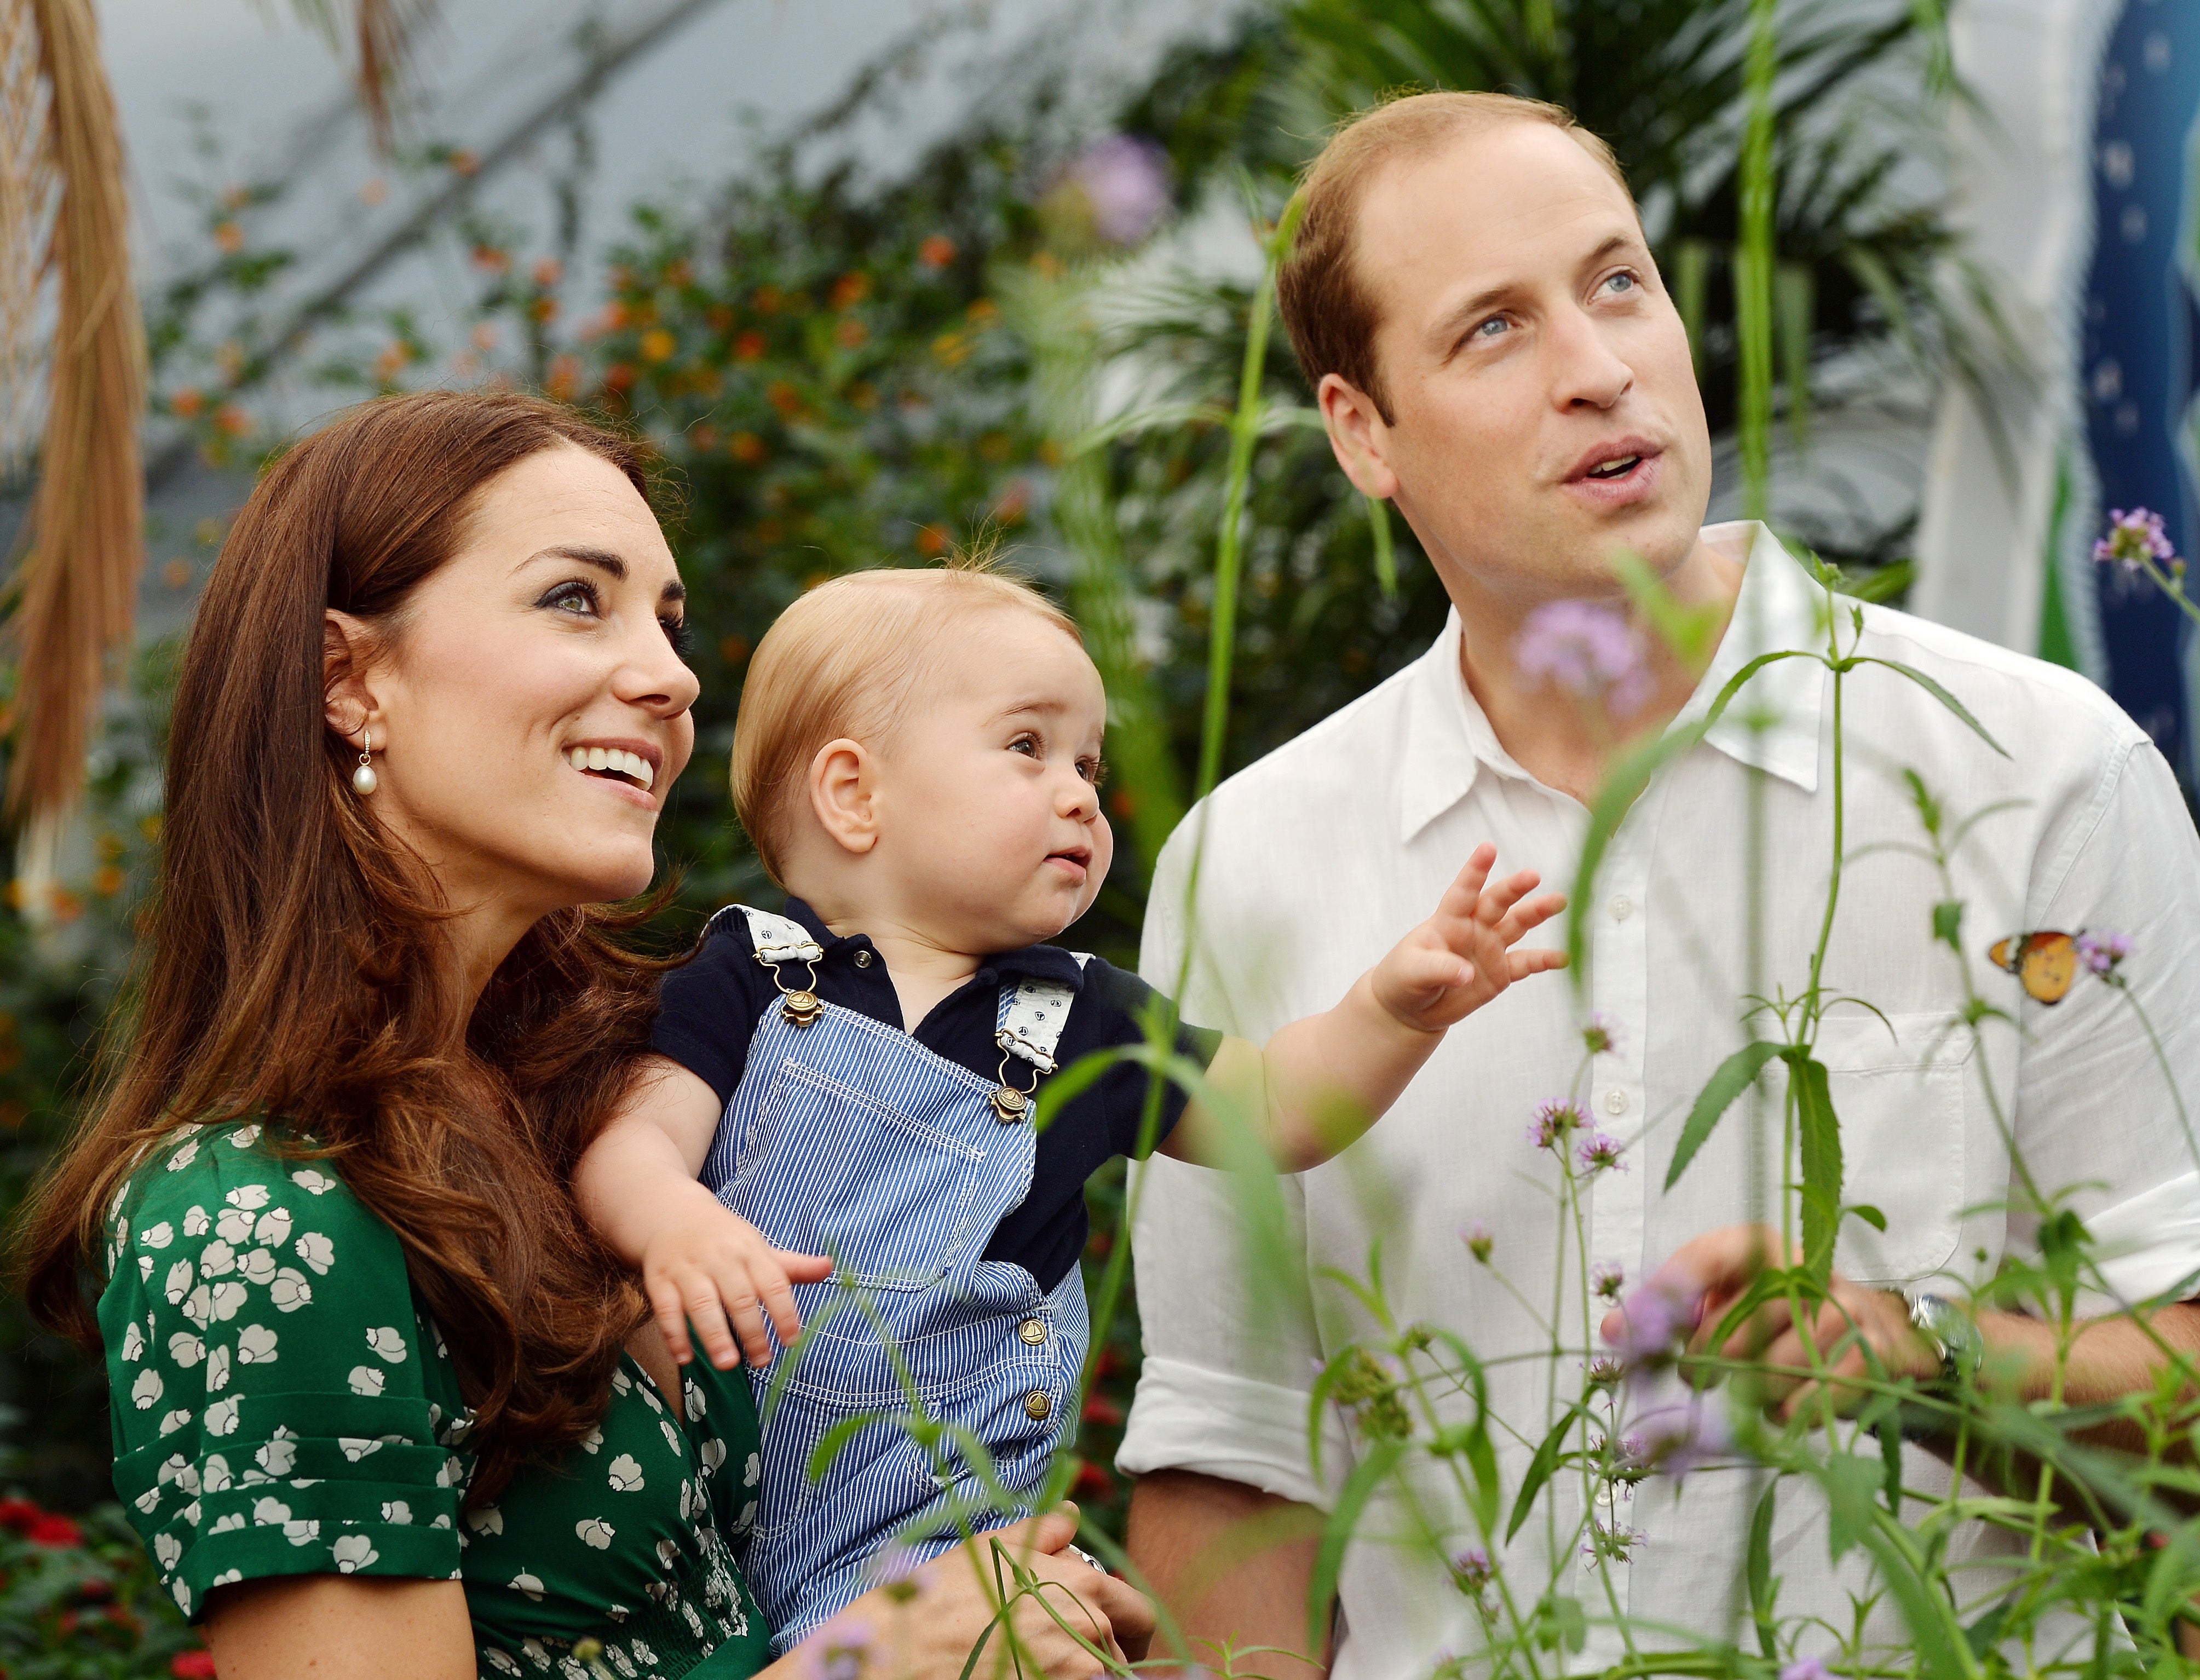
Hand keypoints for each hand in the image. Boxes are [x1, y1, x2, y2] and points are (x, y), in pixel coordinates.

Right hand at [639, 1179, 832, 1368]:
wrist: (672, 1213)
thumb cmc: (724, 1240)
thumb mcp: (758, 1247)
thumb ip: (791, 1266)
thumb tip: (830, 1268)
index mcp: (749, 1249)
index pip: (773, 1281)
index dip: (784, 1311)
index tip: (793, 1340)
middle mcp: (719, 1258)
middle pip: (739, 1296)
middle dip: (752, 1330)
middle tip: (763, 1361)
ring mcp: (687, 1268)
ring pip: (702, 1303)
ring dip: (714, 1335)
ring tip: (728, 1365)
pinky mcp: (659, 1279)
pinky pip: (666, 1309)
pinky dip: (674, 1334)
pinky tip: (685, 1358)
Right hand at [800, 1506, 1153, 1679]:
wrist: (902, 1649)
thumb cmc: (943, 1595)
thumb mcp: (992, 1548)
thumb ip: (1043, 1531)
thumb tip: (1072, 1514)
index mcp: (1084, 1587)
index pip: (1139, 1613)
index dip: (1129, 1624)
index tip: (1113, 1634)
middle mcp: (1090, 1632)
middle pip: (1119, 1653)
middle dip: (1102, 1652)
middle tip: (1063, 1651)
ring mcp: (1074, 1675)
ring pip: (1102, 1678)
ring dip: (1081, 1673)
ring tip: (1035, 1661)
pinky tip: (1028, 1675)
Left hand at [1369, 842, 1566, 1032]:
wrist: (1412, 1008)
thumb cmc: (1404, 979)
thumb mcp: (1412, 972)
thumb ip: (1438, 968)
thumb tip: (1468, 973)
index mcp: (1447, 920)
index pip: (1463, 891)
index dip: (1475, 871)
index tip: (1488, 848)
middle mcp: (1473, 928)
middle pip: (1497, 902)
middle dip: (1514, 888)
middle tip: (1533, 876)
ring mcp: (1489, 948)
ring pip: (1517, 925)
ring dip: (1537, 913)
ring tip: (1559, 901)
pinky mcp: (1500, 973)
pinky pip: (1526, 963)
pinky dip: (1544, 960)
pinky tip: (1563, 957)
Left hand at [1604, 1225, 1938, 1422]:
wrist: (1868, 1328)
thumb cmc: (1774, 1313)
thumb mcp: (1720, 1298)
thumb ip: (1669, 1312)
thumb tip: (1612, 1332)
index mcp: (1758, 1245)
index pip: (1704, 1260)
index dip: (1669, 1298)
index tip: (1636, 1335)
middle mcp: (1804, 1267)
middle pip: (1739, 1325)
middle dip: (1710, 1360)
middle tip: (1697, 1374)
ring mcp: (1844, 1307)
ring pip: (1778, 1365)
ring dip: (1753, 1391)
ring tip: (1747, 1388)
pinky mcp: (1873, 1349)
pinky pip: (1814, 1393)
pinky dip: (1790, 1410)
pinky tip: (1782, 1405)